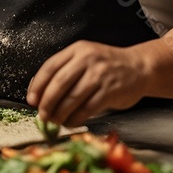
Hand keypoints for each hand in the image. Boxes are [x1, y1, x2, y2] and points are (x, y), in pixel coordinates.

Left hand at [25, 41, 148, 127]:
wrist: (140, 67)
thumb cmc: (108, 67)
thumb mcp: (86, 59)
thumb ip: (65, 71)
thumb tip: (39, 95)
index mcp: (77, 50)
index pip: (50, 67)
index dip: (37, 85)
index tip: (32, 100)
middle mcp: (88, 59)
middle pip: (59, 84)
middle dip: (47, 103)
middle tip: (43, 115)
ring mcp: (100, 74)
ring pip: (72, 98)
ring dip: (60, 114)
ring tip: (56, 121)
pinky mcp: (110, 90)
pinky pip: (87, 108)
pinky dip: (76, 118)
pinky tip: (72, 122)